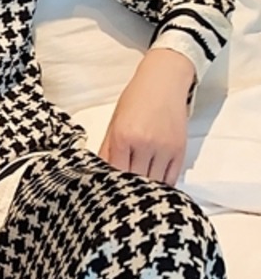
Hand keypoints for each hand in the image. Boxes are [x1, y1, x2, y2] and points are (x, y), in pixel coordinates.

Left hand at [99, 47, 194, 185]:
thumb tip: (98, 173)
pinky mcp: (180, 151)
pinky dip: (162, 186)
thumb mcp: (114, 123)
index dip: (111, 184)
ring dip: (145, 190)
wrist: (164, 82)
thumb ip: (107, 150)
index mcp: (123, 136)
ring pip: (154, 183)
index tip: (108, 191)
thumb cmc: (135, 101)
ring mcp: (165, 149)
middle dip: (127, 190)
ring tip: (137, 194)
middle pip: (135, 180)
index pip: (115, 172)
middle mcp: (145, 144)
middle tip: (122, 196)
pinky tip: (154, 188)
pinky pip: (171, 178)